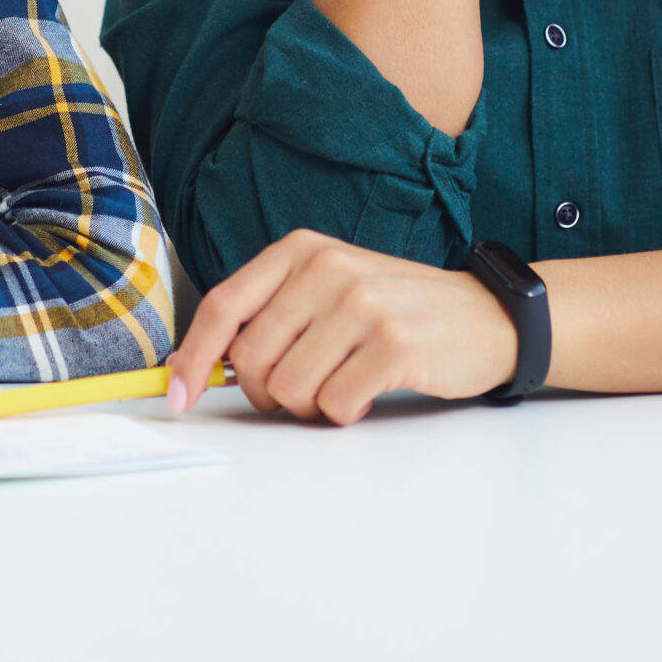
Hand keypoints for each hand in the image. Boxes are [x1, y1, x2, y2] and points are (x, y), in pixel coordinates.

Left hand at [166, 230, 517, 424]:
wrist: (485, 316)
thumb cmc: (395, 310)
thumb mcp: (328, 289)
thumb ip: (271, 314)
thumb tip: (202, 366)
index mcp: (301, 249)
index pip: (223, 305)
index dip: (192, 356)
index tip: (176, 395)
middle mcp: (328, 267)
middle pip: (251, 358)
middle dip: (266, 392)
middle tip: (303, 389)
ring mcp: (363, 304)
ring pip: (289, 388)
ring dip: (311, 405)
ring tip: (345, 382)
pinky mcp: (395, 344)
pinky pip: (335, 405)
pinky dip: (345, 413)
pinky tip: (370, 391)